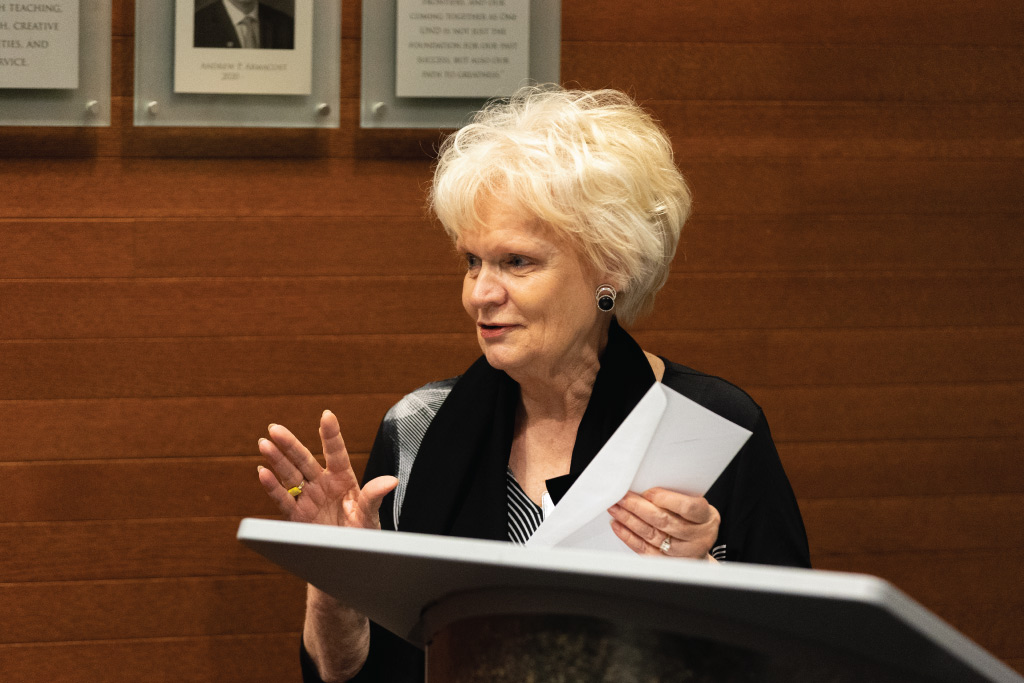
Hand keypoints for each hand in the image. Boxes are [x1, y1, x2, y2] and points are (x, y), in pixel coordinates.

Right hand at [257, 410, 397, 529]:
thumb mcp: (370, 516)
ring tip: (264, 444)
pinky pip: (283, 500)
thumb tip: (391, 480)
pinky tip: (262, 473)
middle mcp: (323, 484)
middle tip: (275, 429)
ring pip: (290, 476)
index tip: (327, 415)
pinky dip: (272, 487)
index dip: (331, 434)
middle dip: (290, 445)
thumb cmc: (362, 534)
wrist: (348, 560)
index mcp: (343, 479)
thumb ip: (374, 497)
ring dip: (276, 460)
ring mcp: (308, 499)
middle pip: (305, 461)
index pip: (336, 453)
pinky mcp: (297, 517)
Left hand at [608, 488, 719, 559]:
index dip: (665, 499)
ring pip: (652, 535)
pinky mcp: (669, 563)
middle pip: (665, 521)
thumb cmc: (693, 520)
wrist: (698, 546)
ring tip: (616, 509)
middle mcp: (698, 537)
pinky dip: (629, 537)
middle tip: (622, 498)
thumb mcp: (693, 504)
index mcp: (707, 517)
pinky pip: (645, 549)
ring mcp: (684, 552)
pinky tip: (619, 526)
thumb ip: (676, 497)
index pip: (687, 507)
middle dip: (638, 507)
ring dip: (629, 520)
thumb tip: (643, 489)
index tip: (646, 492)